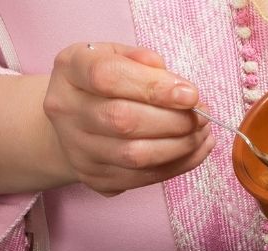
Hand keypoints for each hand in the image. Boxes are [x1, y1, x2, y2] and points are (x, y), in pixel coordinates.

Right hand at [44, 42, 212, 195]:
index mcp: (70, 69)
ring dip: (180, 145)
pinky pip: (142, 178)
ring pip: (134, 155)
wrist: (75, 120)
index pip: (107, 77)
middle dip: (173, 120)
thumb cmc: (105, 82)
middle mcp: (65, 110)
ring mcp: (76, 148)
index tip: (191, 94)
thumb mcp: (119, 55)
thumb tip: (178, 86)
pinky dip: (178, 165)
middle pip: (122, 120)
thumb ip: (145, 61)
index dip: (154, 87)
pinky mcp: (94, 177)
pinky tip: (196, 149)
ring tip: (202, 132)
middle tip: (202, 115)